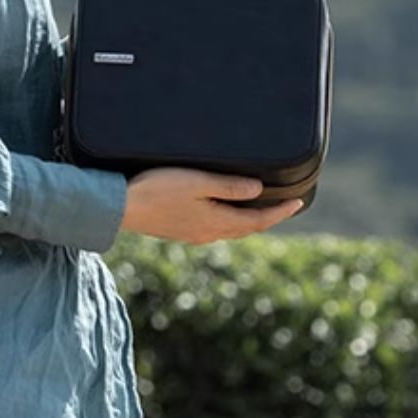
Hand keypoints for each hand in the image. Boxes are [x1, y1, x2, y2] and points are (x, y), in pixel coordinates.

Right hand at [120, 166, 305, 244]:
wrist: (120, 208)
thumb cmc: (156, 190)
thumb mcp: (198, 182)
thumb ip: (229, 186)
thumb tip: (259, 190)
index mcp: (217, 222)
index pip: (259, 220)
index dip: (280, 212)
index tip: (298, 203)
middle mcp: (208, 233)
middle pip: (247, 229)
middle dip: (268, 218)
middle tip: (284, 207)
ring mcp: (194, 235)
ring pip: (231, 230)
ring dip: (249, 222)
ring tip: (260, 210)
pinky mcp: (180, 232)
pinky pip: (215, 229)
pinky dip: (230, 222)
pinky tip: (225, 214)